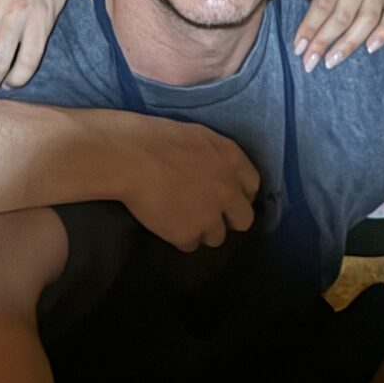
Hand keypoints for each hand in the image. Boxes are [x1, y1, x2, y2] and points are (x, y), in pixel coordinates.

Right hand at [114, 115, 260, 250]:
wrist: (130, 156)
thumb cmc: (158, 138)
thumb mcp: (200, 137)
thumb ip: (218, 159)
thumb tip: (222, 174)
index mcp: (232, 160)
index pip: (252, 186)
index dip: (239, 194)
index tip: (226, 196)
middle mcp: (228, 191)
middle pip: (244, 220)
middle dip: (228, 219)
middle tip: (208, 213)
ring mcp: (210, 216)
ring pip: (217, 237)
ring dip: (202, 230)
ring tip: (181, 217)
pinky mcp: (188, 234)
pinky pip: (190, 245)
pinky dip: (179, 237)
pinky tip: (166, 223)